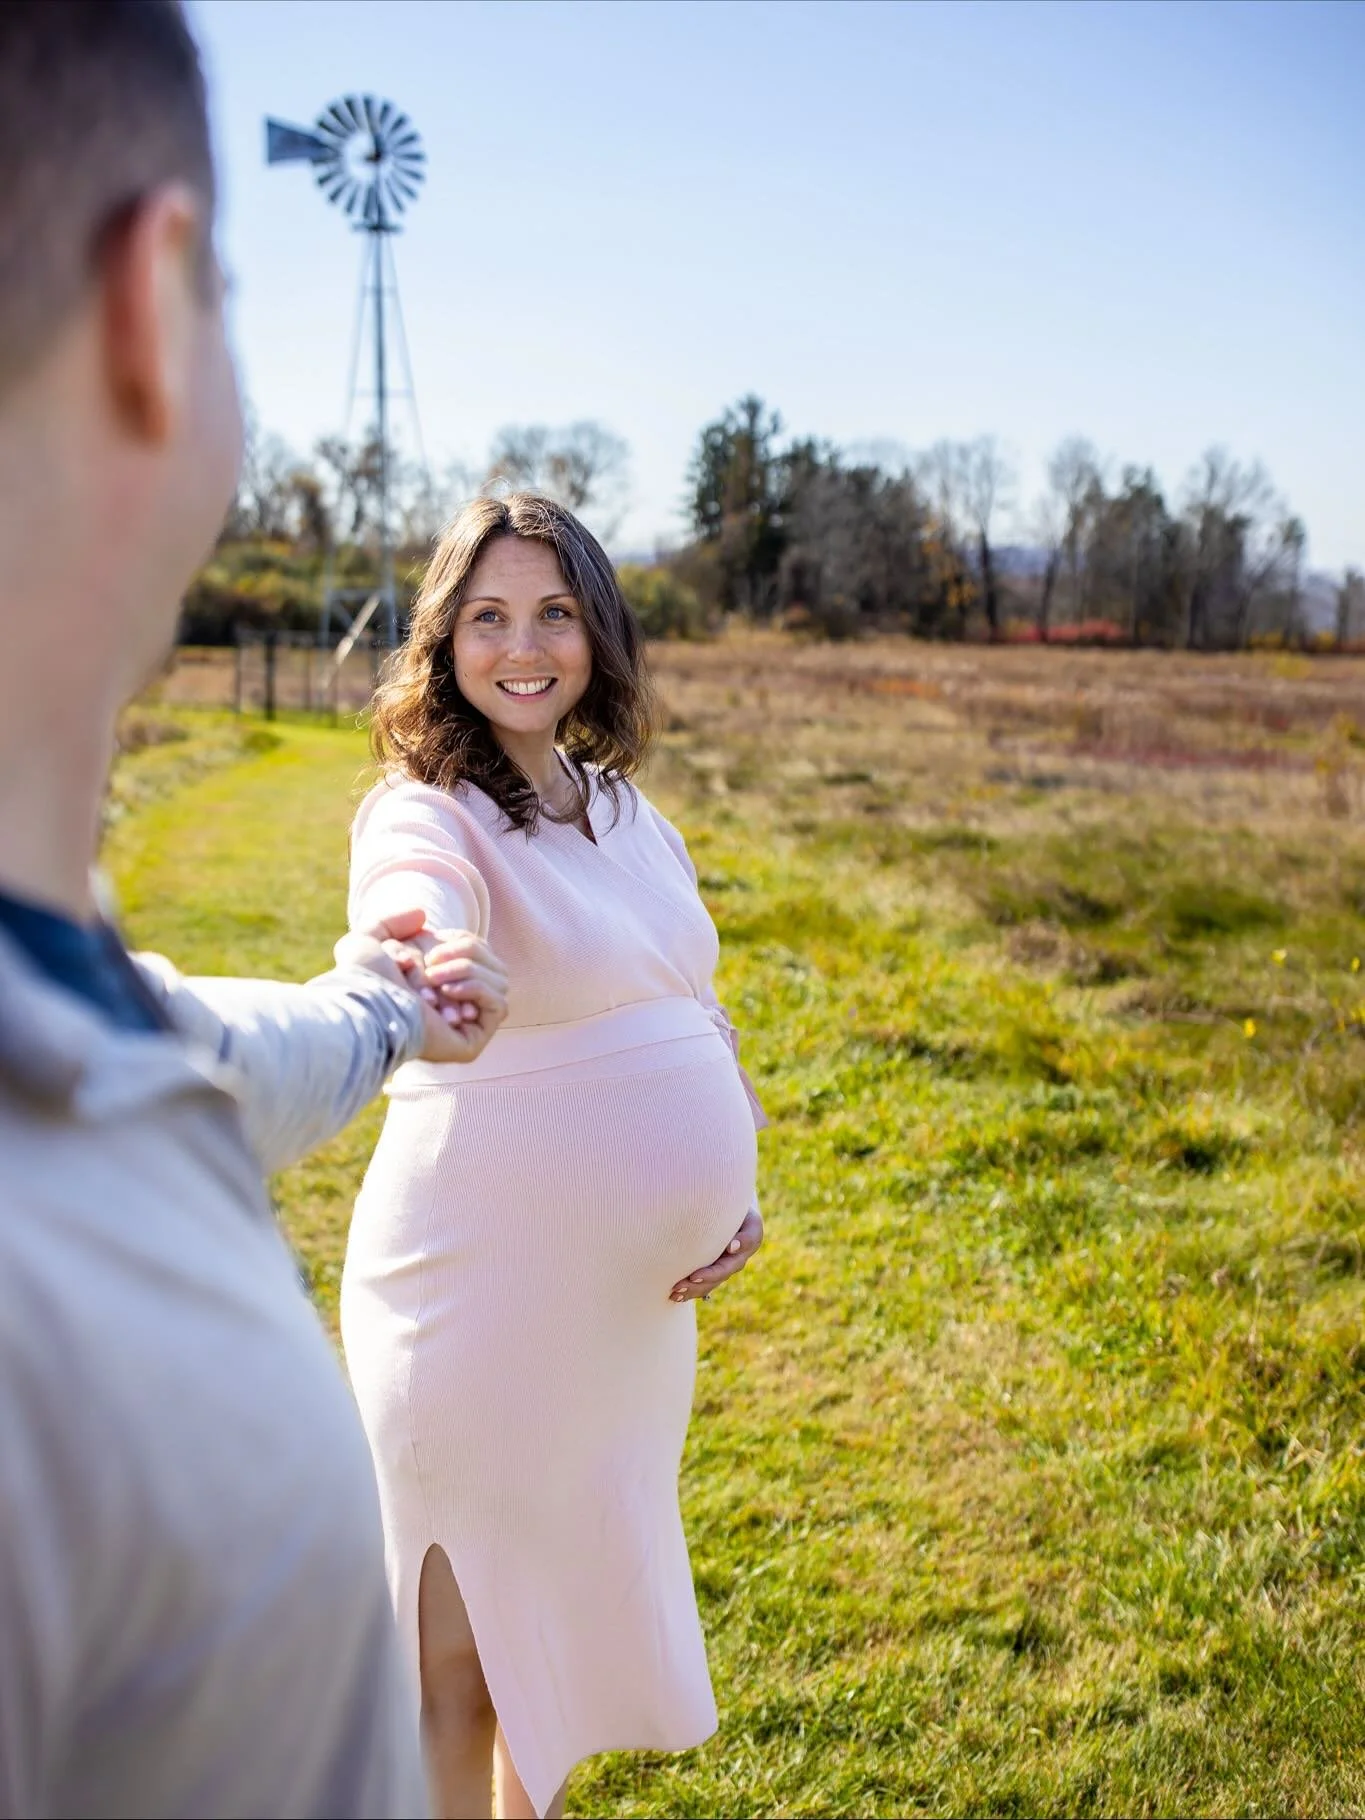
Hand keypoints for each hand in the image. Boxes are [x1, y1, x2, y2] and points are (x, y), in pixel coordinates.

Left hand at [334, 909, 508, 1064]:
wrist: (366, 1007)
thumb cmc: (362, 979)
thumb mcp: (369, 938)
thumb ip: (392, 921)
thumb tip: (422, 915)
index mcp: (442, 981)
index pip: (477, 950)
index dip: (459, 941)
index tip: (430, 950)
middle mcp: (458, 1003)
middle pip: (492, 962)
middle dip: (465, 953)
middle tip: (431, 965)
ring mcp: (468, 1024)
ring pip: (499, 981)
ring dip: (467, 970)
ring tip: (434, 980)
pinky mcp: (473, 1040)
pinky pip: (499, 1004)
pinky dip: (477, 989)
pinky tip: (448, 992)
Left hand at [669, 1204, 762, 1303]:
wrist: (728, 1216)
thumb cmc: (730, 1206)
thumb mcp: (736, 1204)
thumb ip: (732, 1213)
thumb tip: (731, 1246)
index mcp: (751, 1238)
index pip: (746, 1242)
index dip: (738, 1245)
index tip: (728, 1248)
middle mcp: (739, 1257)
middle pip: (724, 1270)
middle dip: (707, 1276)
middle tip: (691, 1278)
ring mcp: (727, 1268)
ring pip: (712, 1282)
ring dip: (694, 1288)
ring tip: (676, 1291)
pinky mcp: (714, 1273)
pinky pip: (704, 1286)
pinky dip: (690, 1291)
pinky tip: (675, 1296)